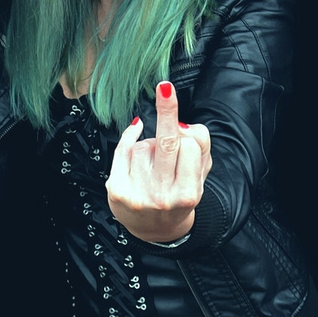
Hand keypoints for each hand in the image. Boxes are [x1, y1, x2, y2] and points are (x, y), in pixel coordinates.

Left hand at [106, 81, 212, 243]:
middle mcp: (162, 196)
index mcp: (187, 194)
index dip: (187, 137)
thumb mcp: (200, 176)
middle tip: (165, 87)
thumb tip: (181, 124)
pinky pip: (123, 147)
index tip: (185, 129)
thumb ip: (200, 147)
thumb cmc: (179, 194)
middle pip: (166, 142)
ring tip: (153, 166)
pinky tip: (136, 132)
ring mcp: (137, 194)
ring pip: (144, 144)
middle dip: (167, 111)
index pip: (189, 146)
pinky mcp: (117, 190)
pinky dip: (130, 135)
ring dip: (149, 145)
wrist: (155, 229)